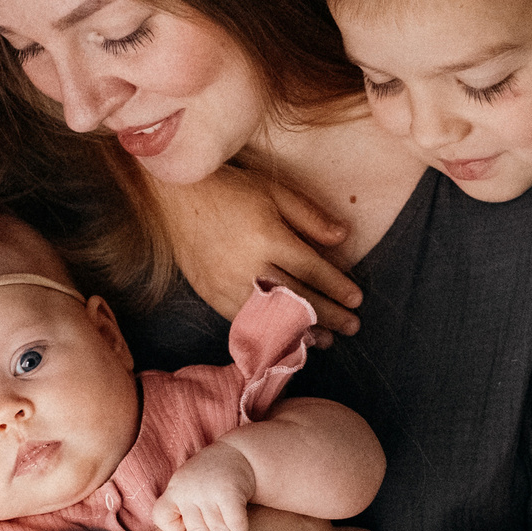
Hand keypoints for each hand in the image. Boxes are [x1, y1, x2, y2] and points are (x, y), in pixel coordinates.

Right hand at [147, 164, 362, 341]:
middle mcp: (246, 265)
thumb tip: (343, 238)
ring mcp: (225, 284)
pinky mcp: (210, 295)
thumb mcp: (274, 191)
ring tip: (325, 340)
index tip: (357, 299)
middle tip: (351, 326)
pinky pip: (245, 321)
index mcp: (266, 236)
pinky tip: (287, 337)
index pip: (310, 270)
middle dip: (328, 315)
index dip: (337, 287)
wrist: (174, 198)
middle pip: (296, 298)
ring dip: (302, 331)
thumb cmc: (230, 190)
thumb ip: (309, 216)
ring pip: (272, 317)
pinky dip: (270, 333)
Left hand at [152, 443, 260, 530]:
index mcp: (175, 492)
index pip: (162, 516)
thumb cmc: (209, 480)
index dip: (172, 527)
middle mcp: (189, 492)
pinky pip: (234, 519)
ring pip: (219, 528)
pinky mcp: (229, 491)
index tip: (183, 529)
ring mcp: (208, 492)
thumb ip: (183, 512)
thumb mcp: (188, 487)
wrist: (236, 453)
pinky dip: (239, 527)